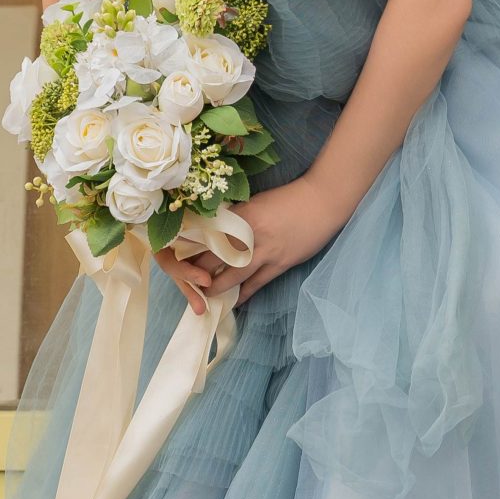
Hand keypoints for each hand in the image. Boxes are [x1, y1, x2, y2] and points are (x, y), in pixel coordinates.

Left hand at [199, 177, 355, 307]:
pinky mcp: (280, 264)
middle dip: (197, 270)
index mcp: (242, 216)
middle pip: (215, 258)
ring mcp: (266, 253)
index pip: (208, 236)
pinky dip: (244, 294)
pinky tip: (234, 302)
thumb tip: (218, 230)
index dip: (190, 247)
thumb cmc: (290, 197)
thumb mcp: (258, 202)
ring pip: (233, 276)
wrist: (323, 201)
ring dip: (216, 287)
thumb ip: (239, 217)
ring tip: (204, 295)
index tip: (176, 255)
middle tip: (184, 278)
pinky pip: (257, 284)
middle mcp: (250, 236)